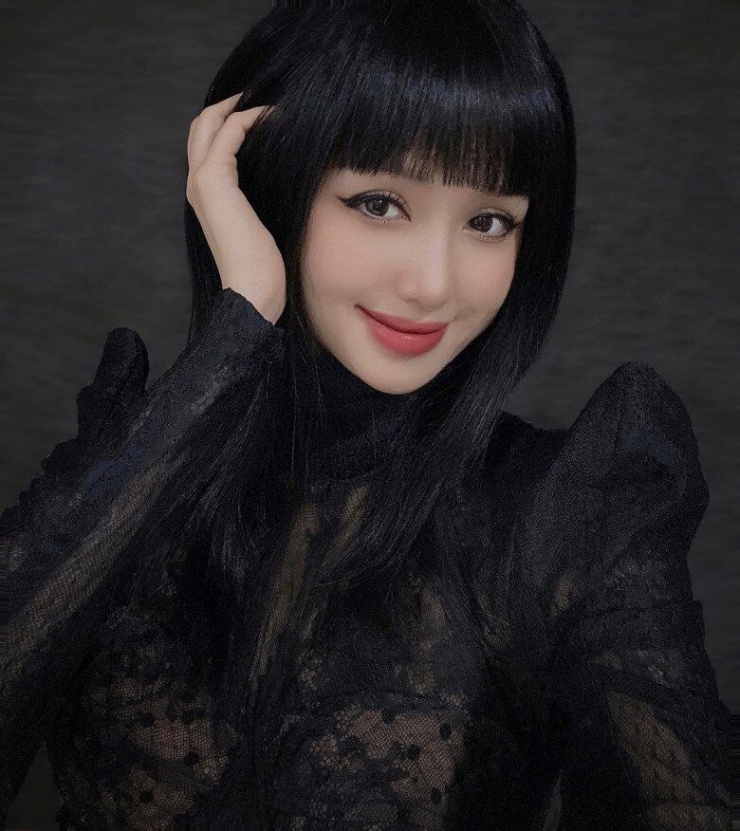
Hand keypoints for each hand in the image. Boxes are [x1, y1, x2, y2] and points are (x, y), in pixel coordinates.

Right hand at [186, 94, 286, 324]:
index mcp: (206, 196)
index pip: (208, 143)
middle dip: (230, 104)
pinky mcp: (214, 181)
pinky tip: (278, 116)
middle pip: (202, 124)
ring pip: (211, 121)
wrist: (252, 292)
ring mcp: (201, 181)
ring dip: (243, 104)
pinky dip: (253, 117)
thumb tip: (286, 181)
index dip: (230, 121)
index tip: (263, 112)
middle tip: (264, 95)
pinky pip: (231, 131)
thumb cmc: (263, 270)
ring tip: (273, 100)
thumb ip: (262, 201)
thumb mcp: (263, 226)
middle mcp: (197, 184)